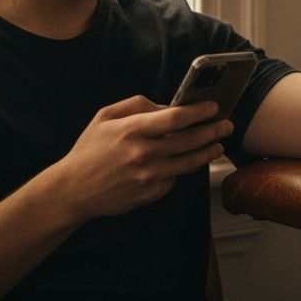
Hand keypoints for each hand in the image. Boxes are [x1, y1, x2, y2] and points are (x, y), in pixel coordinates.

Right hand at [50, 95, 232, 219]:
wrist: (73, 190)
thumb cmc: (90, 149)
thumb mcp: (106, 117)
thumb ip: (138, 106)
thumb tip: (168, 106)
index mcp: (132, 130)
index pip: (176, 118)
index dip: (199, 112)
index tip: (213, 108)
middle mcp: (143, 154)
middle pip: (189, 141)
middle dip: (213, 131)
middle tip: (227, 125)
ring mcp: (148, 176)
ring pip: (189, 163)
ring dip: (208, 153)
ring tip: (218, 145)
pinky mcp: (150, 194)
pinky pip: (173, 179)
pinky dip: (180, 170)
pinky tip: (184, 163)